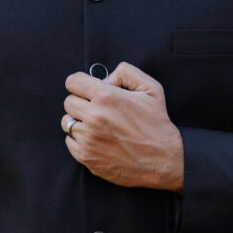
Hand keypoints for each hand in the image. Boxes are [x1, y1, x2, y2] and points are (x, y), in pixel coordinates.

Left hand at [61, 62, 183, 192]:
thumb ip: (125, 73)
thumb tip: (105, 79)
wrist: (165, 159)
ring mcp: (88, 139)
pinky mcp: (86, 157)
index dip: (81, 83)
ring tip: (98, 125)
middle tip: (97, 109)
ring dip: (80, 121)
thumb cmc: (157, 123)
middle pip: (69, 102)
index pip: (72, 82)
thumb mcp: (150, 88)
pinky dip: (80, 140)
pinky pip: (70, 142)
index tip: (88, 89)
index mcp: (106, 97)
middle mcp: (94, 117)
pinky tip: (98, 139)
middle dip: (82, 102)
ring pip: (67, 122)